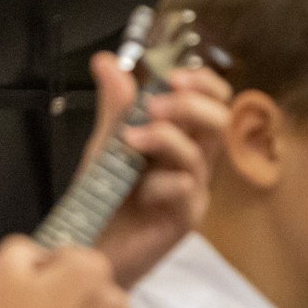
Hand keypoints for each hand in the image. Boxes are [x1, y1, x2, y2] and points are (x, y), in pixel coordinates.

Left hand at [87, 56, 229, 286]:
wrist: (87, 247)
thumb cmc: (102, 197)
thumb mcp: (104, 143)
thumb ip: (114, 106)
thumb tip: (107, 60)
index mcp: (180, 136)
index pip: (212, 100)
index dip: (204, 82)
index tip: (175, 74)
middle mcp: (193, 161)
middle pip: (220, 121)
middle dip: (191, 104)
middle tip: (156, 105)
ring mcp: (193, 191)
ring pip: (200, 153)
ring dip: (166, 138)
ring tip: (131, 139)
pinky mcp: (185, 219)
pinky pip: (185, 189)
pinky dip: (158, 182)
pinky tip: (138, 191)